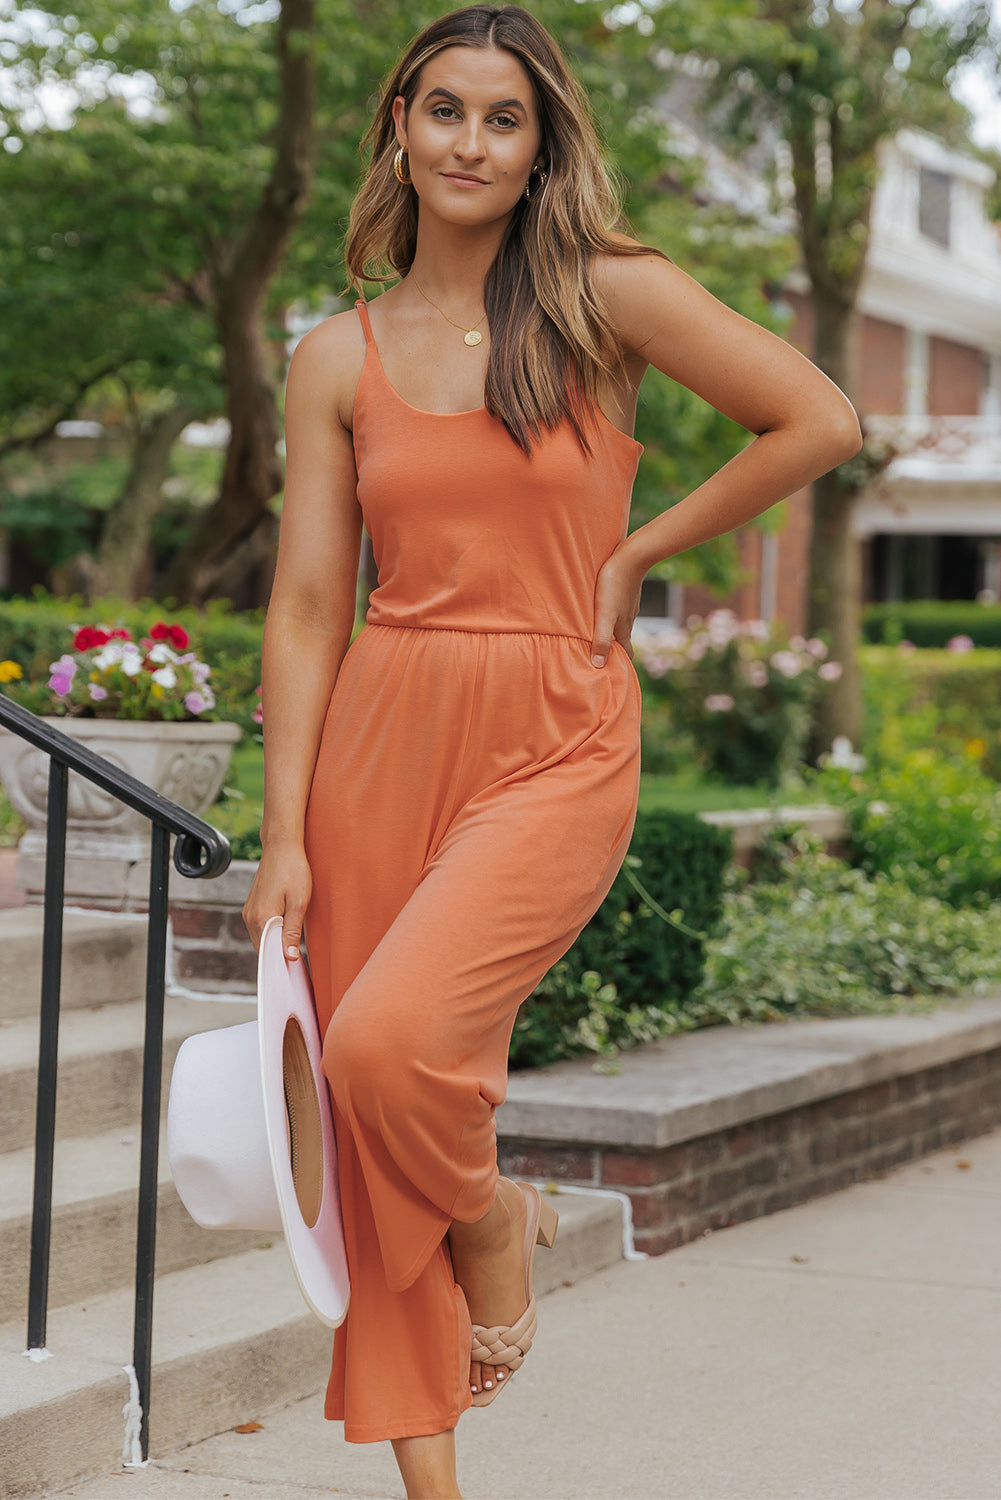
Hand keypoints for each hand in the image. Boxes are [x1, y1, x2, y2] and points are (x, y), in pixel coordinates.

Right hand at [242, 840, 312, 960]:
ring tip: (293, 948)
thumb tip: (289, 957)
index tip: (295, 970)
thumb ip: (292, 931)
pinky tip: (285, 932)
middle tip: (298, 962)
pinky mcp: (251, 906)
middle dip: (278, 956)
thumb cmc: (293, 871)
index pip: (268, 954)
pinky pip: (259, 927)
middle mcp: (250, 917)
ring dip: (274, 944)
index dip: (281, 963)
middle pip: (263, 948)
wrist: (281, 847)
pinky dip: (270, 933)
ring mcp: (249, 911)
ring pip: (261, 938)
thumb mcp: (299, 902)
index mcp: (262, 919)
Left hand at [590, 544, 645, 667]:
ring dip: (611, 634)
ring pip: (620, 625)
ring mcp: (628, 606)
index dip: (620, 665)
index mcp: (623, 629)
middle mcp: (628, 620)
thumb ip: (601, 639)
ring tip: (597, 637)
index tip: (612, 675)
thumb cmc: (614, 585)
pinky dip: (612, 617)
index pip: (626, 654)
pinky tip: (602, 612)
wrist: (632, 556)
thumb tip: (598, 665)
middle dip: (614, 652)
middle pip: (622, 641)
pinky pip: (619, 611)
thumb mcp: (604, 615)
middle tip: (600, 659)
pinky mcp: (626, 593)